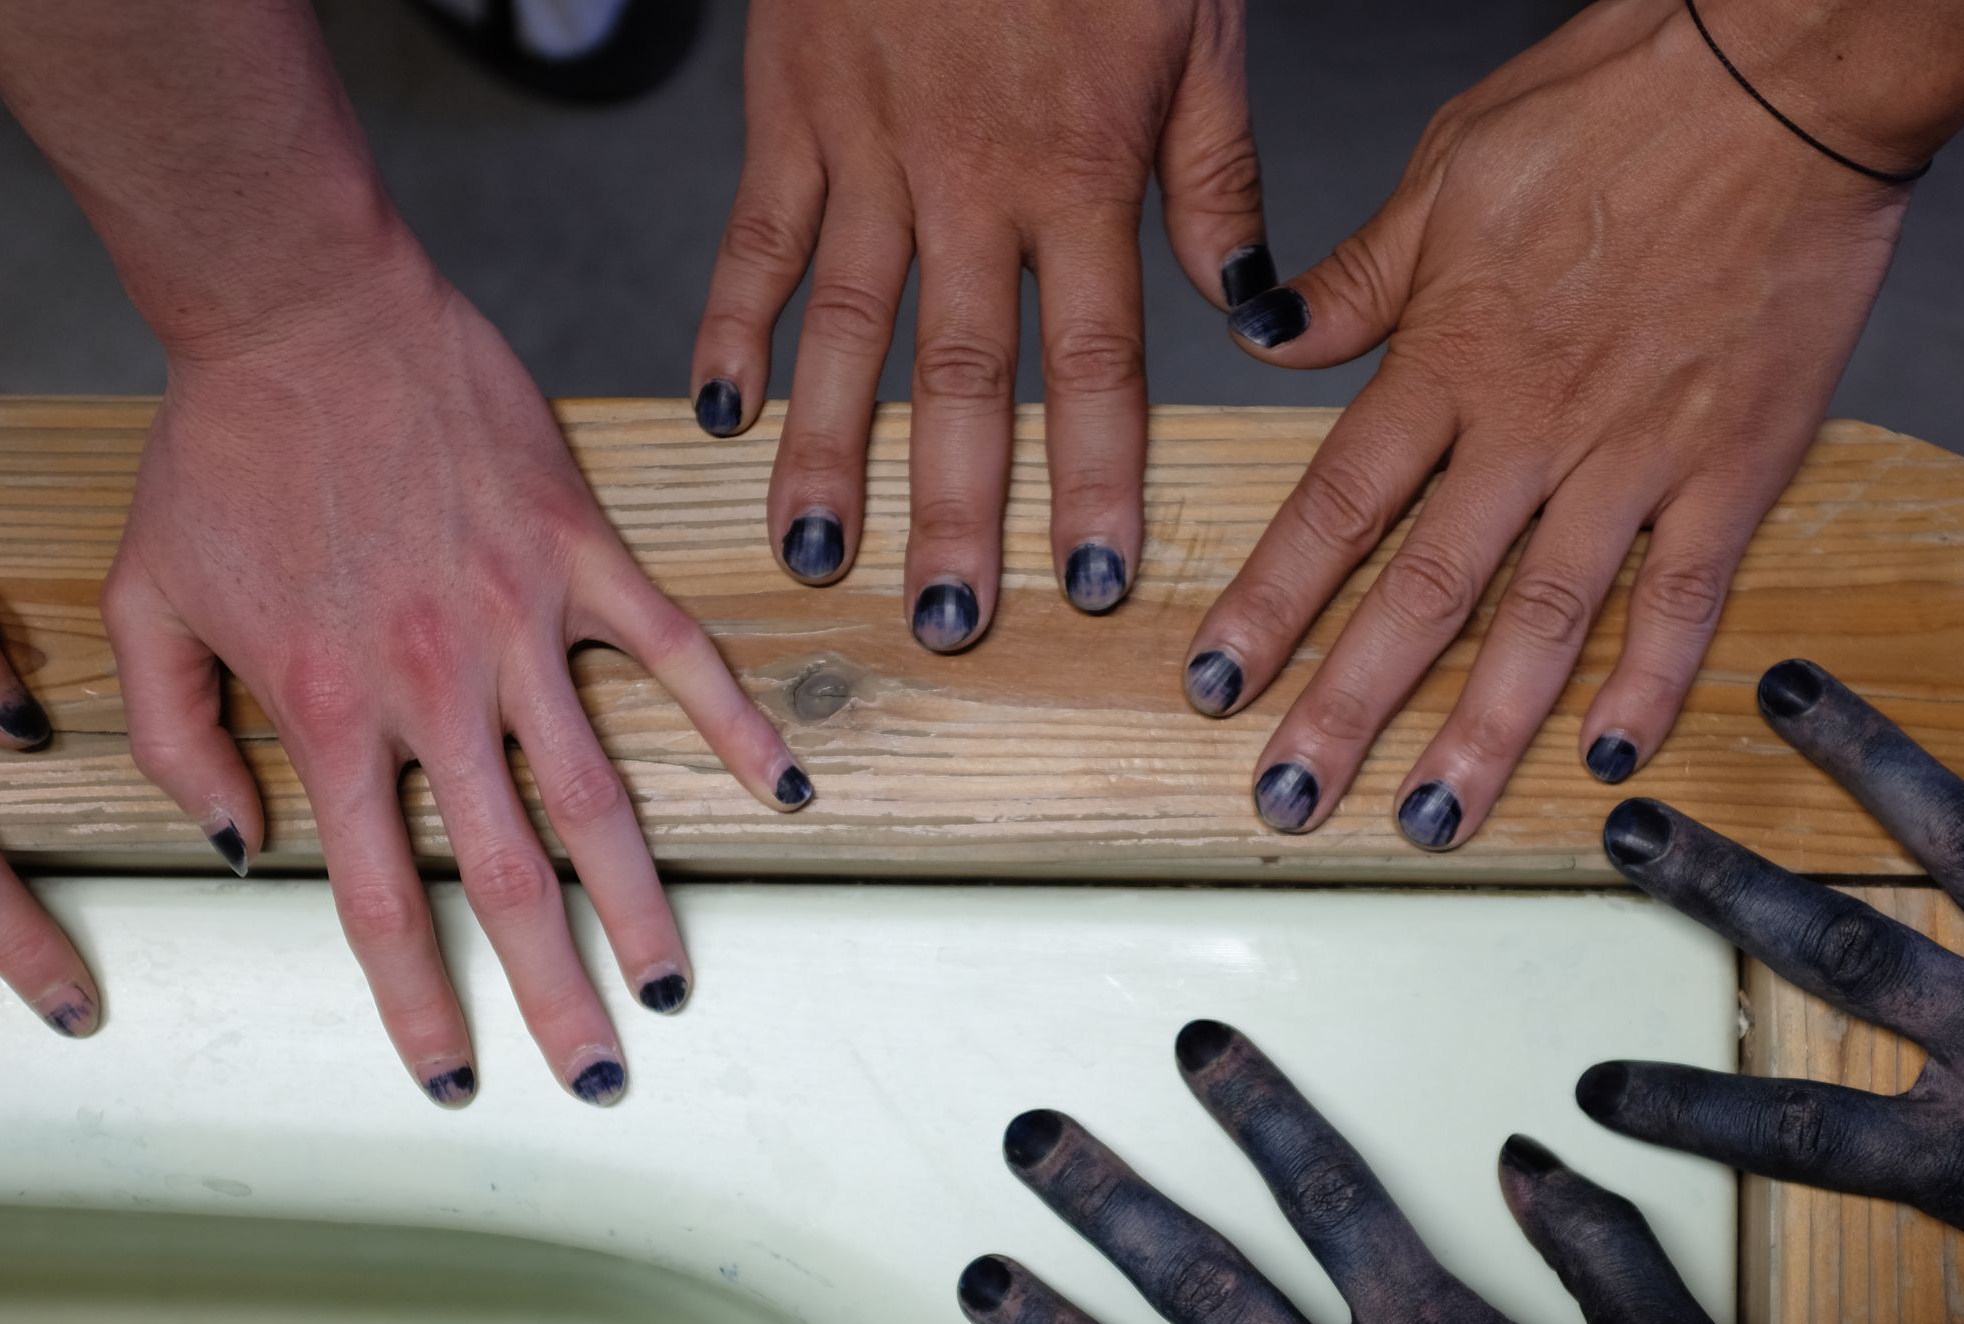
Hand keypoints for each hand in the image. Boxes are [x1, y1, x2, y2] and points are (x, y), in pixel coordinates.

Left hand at [106, 253, 807, 1107]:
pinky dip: (732, 724)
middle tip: (598, 1078)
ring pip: (597, 793)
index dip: (419, 1004)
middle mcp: (434, 687)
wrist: (298, 305)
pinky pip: (672, 652)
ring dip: (643, 902)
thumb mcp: (147, 602)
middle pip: (510, 877)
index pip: (380, 897)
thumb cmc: (219, 452)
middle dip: (554, 995)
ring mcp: (517, 620)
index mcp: (328, 711)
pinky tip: (782, 790)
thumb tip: (239, 848)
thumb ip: (176, 738)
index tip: (453, 1083)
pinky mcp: (579, 552)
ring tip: (673, 983)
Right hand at [692, 0, 1267, 647]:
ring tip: (819, 560)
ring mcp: (870, 151)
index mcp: (1084, 171)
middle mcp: (972, 182)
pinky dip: (729, 327)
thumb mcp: (1195, 22)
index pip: (1095, 362)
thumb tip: (1250, 310)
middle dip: (954, 511)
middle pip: (963, 379)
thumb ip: (1214, 172)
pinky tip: (713, 416)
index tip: (1090, 585)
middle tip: (943, 623)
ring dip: (830, 456)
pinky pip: (755, 238)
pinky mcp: (792, 110)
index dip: (1094, 479)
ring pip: (848, 331)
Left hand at [1183, 0, 1904, 845]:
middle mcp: (1530, 427)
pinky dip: (1651, 680)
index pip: (1335, 507)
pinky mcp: (1734, 465)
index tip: (1217, 683)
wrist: (1783, 80)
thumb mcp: (1450, 167)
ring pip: (1541, 621)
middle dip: (1346, 709)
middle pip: (1421, 594)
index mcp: (1450, 357)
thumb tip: (1264, 332)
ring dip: (1480, 733)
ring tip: (1428, 822)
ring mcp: (1634, 456)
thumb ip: (1360, 278)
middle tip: (1287, 800)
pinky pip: (1686, 595)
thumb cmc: (1620, 100)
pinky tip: (1608, 756)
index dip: (1269, 605)